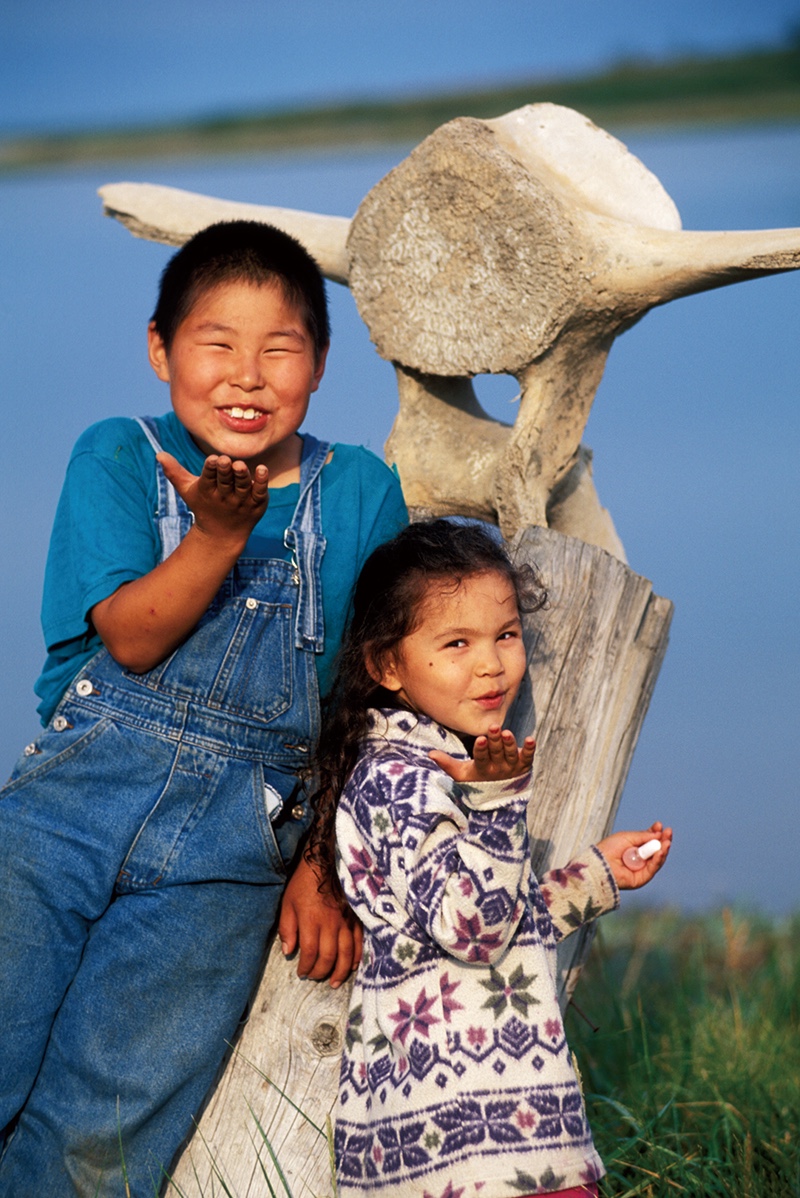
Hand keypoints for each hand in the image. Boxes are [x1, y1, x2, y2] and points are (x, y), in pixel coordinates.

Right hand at [158, 451, 268, 541]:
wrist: (222, 534)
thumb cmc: (204, 506)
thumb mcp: (188, 490)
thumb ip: (175, 472)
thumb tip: (159, 454)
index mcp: (208, 490)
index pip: (209, 478)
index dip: (210, 469)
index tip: (212, 460)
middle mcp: (225, 496)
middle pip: (225, 481)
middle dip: (224, 471)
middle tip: (225, 460)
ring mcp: (242, 500)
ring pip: (243, 486)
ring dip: (242, 476)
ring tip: (240, 465)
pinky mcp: (257, 503)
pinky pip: (260, 492)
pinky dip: (262, 482)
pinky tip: (263, 470)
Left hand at [278, 852, 362, 987]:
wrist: (326, 862)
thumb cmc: (303, 883)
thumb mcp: (287, 903)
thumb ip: (287, 928)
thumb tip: (288, 951)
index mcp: (311, 921)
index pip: (309, 952)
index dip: (305, 966)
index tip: (301, 973)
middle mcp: (330, 924)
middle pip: (328, 956)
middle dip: (320, 971)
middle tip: (314, 977)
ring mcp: (346, 921)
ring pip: (346, 953)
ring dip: (340, 971)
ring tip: (335, 982)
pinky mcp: (356, 918)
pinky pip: (359, 942)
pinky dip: (356, 957)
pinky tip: (352, 966)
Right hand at [430, 725, 535, 782]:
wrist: (500, 797)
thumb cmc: (477, 781)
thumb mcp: (462, 774)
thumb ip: (447, 763)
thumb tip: (430, 754)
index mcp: (483, 769)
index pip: (482, 758)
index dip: (481, 749)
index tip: (481, 739)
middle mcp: (498, 768)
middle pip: (497, 753)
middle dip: (496, 740)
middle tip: (494, 727)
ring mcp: (512, 766)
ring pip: (512, 754)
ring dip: (510, 743)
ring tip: (507, 732)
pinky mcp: (524, 765)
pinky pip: (528, 757)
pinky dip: (530, 749)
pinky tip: (531, 740)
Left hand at [596, 821, 672, 889]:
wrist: (600, 863)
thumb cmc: (609, 849)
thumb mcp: (628, 837)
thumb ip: (643, 836)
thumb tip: (659, 833)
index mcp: (635, 848)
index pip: (649, 841)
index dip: (656, 833)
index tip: (660, 825)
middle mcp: (639, 859)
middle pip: (656, 850)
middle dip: (663, 841)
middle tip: (669, 832)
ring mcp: (641, 869)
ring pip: (657, 860)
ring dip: (663, 850)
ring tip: (667, 842)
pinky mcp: (641, 879)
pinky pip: (653, 869)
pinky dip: (658, 860)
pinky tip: (660, 851)